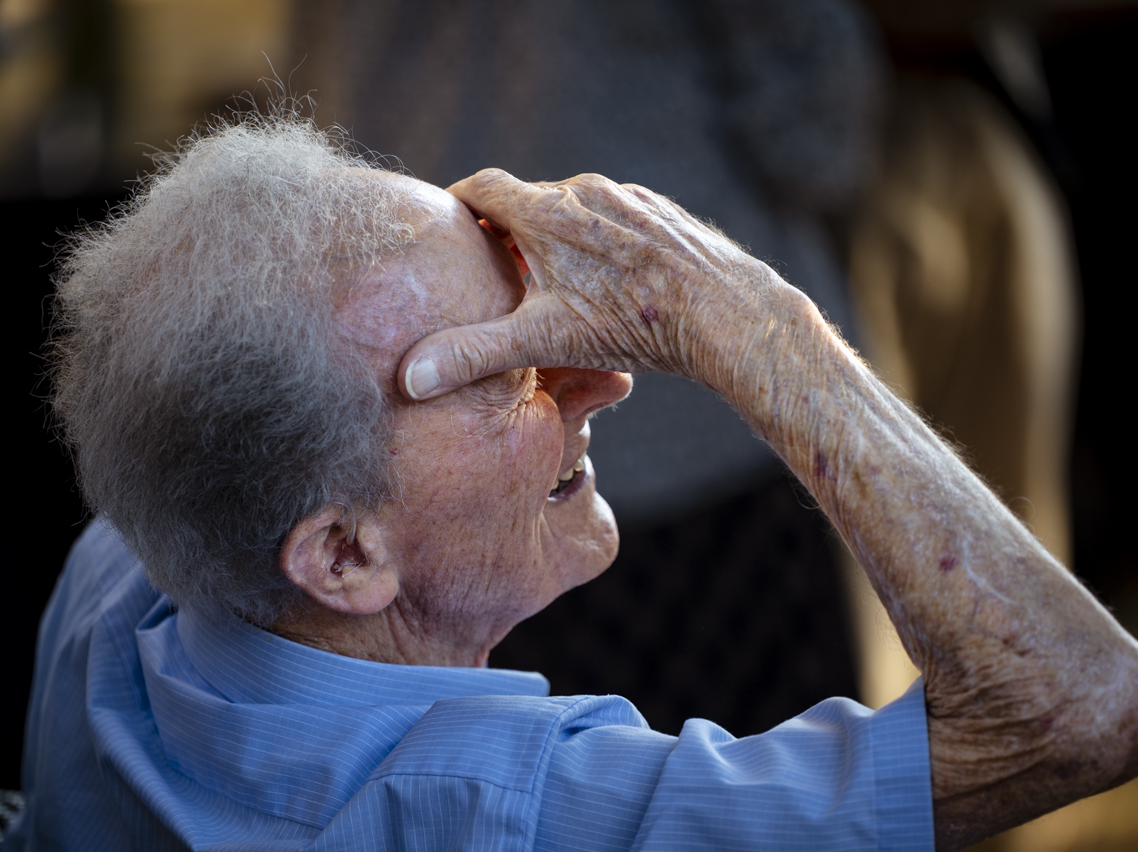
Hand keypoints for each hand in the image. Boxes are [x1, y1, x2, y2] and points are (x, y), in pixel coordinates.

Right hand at [398, 169, 795, 400]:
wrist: (727, 313)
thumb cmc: (633, 325)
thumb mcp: (544, 341)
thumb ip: (473, 354)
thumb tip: (409, 379)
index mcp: (546, 212)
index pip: (481, 187)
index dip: (456, 204)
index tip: (443, 225)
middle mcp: (585, 192)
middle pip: (527, 199)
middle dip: (504, 228)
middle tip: (488, 265)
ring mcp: (628, 198)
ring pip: (574, 210)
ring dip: (553, 235)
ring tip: (546, 278)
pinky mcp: (661, 213)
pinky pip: (614, 219)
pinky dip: (596, 241)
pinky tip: (605, 281)